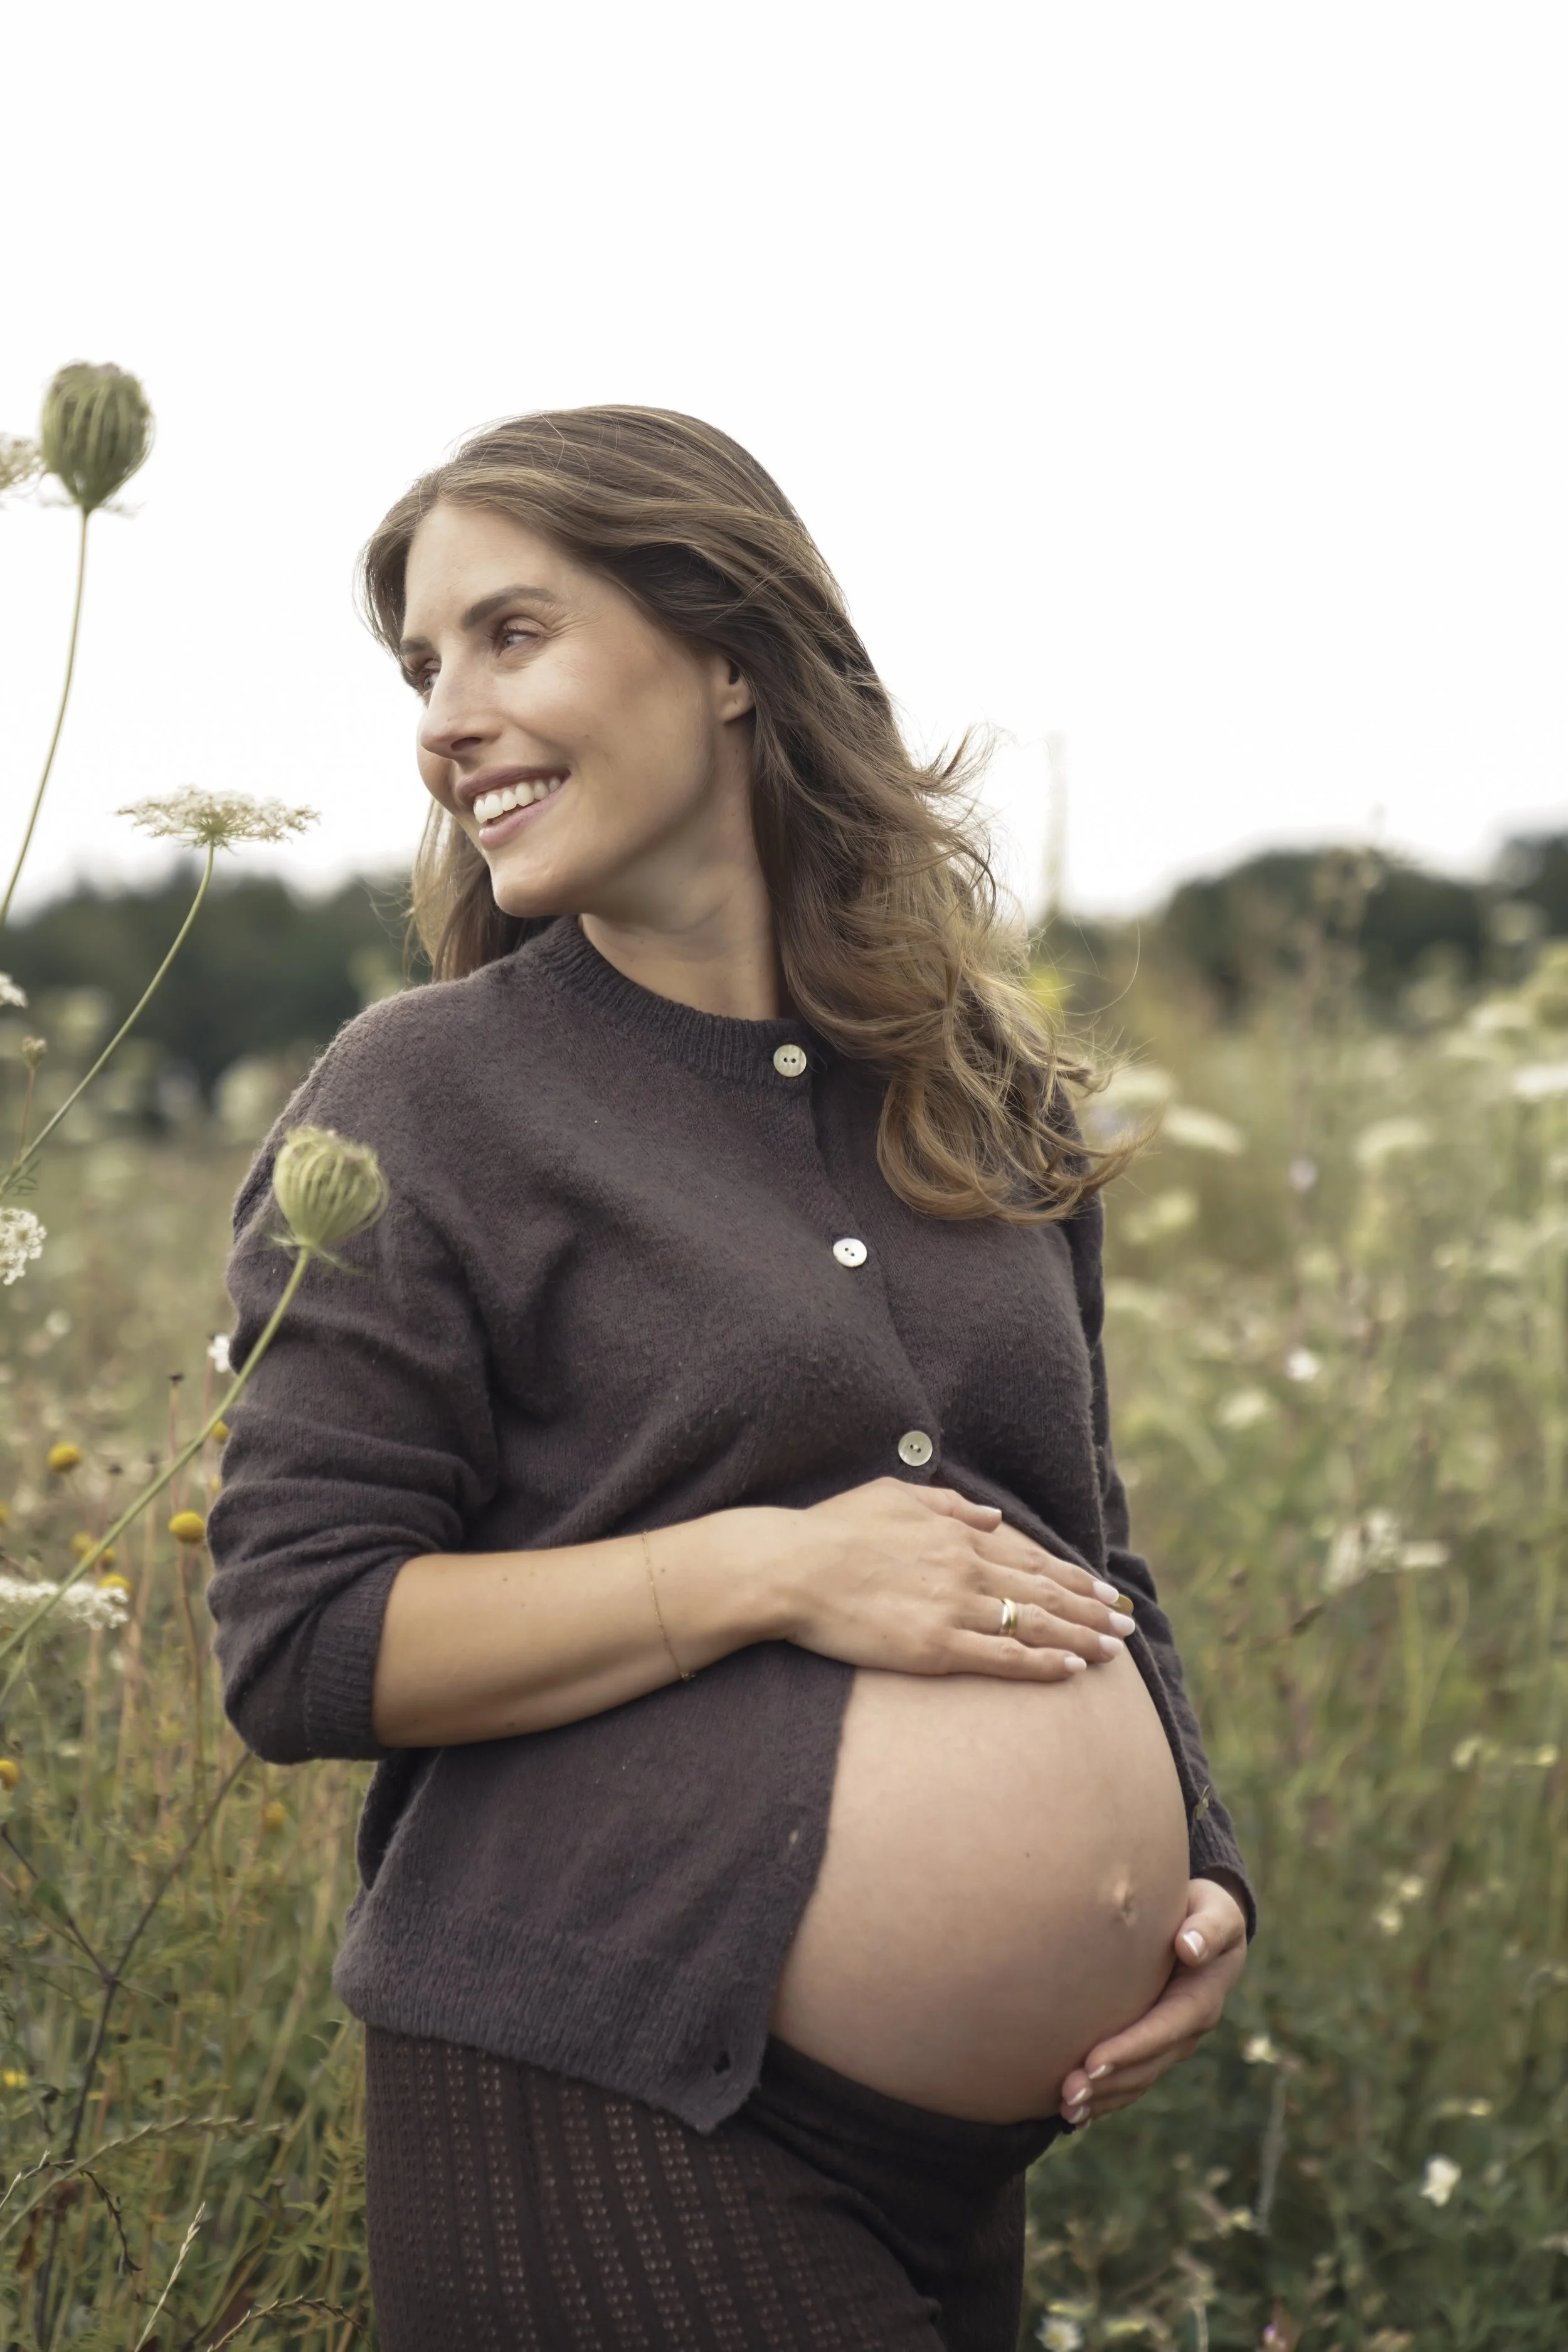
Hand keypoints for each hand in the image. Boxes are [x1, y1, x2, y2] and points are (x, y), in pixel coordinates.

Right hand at [774, 1477, 1136, 1682]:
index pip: (1030, 1558)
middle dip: (1091, 1609)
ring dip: (1080, 1637)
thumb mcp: (892, 1494)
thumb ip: (946, 1504)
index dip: (1073, 1576)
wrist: (790, 1567)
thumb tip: (990, 1516)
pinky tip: (1071, 1669)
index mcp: (956, 1533)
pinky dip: (1041, 1663)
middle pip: (1044, 1592)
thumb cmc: (831, 1528)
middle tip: (1126, 1624)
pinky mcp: (934, 1646)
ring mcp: (952, 1609)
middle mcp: (965, 1568)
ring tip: (1112, 1650)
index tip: (1103, 1589)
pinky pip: (1001, 1658)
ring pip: (1033, 1625)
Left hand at [1057, 1876, 1248, 2122]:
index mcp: (1201, 2000)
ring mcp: (1169, 2043)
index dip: (1130, 2049)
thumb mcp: (1216, 1912)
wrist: (1206, 1926)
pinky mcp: (1152, 2045)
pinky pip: (1130, 2079)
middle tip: (1067, 2094)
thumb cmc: (1206, 1912)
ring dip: (1102, 2098)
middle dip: (1108, 2083)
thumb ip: (1208, 1927)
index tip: (1093, 2062)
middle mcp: (1186, 2030)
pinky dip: (1105, 2097)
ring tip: (1064, 2109)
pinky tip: (1075, 2113)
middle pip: (1146, 2065)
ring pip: (1136, 2080)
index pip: (1163, 2030)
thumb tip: (1190, 1948)